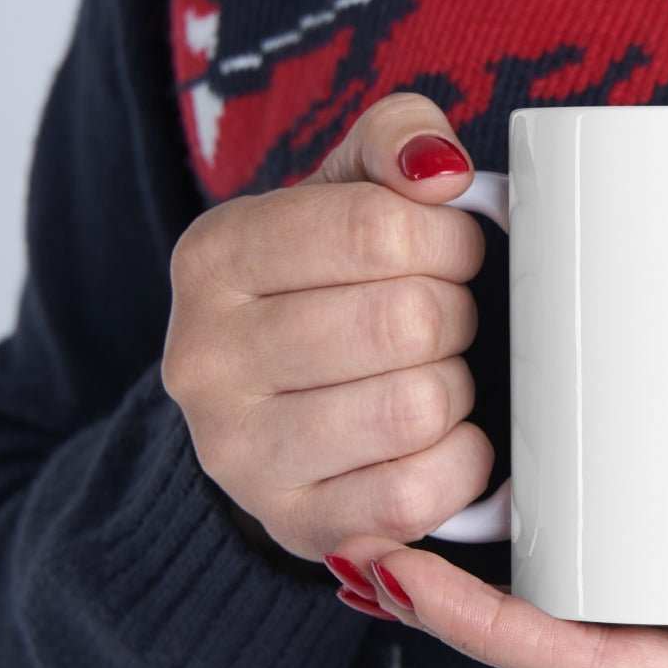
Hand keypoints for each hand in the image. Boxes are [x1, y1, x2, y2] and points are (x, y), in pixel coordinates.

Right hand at [162, 93, 492, 565]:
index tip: (456, 253)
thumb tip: (440, 169)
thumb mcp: (346, 193)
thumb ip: (394, 142)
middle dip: (456, 316)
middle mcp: (206, 358)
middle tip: (447, 321)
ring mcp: (241, 454)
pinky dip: (461, 462)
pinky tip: (446, 440)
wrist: (274, 411)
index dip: (450, 241)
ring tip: (437, 376)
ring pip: (415, 408)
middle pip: (406, 322)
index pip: (378, 229)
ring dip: (456, 389)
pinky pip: (415, 495)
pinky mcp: (296, 524)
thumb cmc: (327, 290)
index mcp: (216, 256)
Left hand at [348, 510, 667, 667]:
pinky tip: (543, 526)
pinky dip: (572, 569)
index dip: (491, 632)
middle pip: (568, 659)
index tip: (400, 571)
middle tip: (371, 543)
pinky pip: (642, 594)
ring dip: (502, 594)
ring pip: (593, 631)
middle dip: (462, 613)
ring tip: (419, 533)